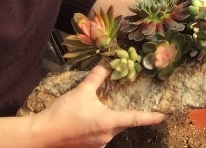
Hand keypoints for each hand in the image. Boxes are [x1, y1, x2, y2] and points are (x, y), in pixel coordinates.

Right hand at [29, 65, 164, 146]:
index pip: (136, 119)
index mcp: (109, 122)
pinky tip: (91, 119)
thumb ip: (97, 77)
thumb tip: (107, 64)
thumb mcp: (81, 91)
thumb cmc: (62, 113)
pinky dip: (101, 127)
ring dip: (111, 120)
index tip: (164, 115)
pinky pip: (101, 136)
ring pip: (111, 130)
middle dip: (128, 115)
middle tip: (134, 104)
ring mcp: (96, 145)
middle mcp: (106, 137)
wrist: (41, 136)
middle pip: (123, 124)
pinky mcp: (87, 147)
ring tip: (105, 109)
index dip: (151, 117)